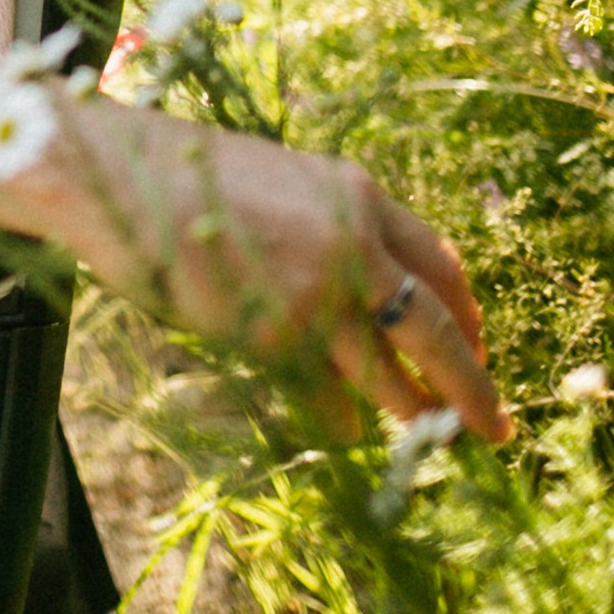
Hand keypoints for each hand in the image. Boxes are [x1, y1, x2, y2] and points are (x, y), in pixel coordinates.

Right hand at [2, 96, 509, 444]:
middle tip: (493, 424)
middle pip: (437, 329)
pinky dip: (340, 416)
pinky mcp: (276, 338)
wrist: (119, 179)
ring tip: (430, 439)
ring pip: (392, 376)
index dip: (468, 313)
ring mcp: (317, 296)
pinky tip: (344, 425)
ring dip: (415, 414)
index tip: (478, 344)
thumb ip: (335, 225)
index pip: (442, 263)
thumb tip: (371, 284)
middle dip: (472, 385)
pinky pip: (327, 396)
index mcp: (359, 195)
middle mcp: (354, 245)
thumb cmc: (190, 174)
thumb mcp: (285, 181)